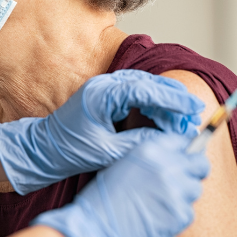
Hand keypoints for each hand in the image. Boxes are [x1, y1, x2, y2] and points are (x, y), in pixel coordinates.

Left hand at [0, 70, 203, 194]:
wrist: (42, 150)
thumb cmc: (69, 151)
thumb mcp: (108, 152)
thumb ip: (139, 143)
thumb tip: (169, 141)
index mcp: (102, 94)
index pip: (145, 90)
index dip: (172, 99)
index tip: (192, 108)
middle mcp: (104, 85)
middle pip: (148, 84)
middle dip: (173, 99)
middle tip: (194, 114)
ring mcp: (104, 88)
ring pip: (144, 88)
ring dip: (164, 102)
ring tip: (184, 119)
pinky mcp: (105, 96)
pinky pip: (135, 95)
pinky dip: (152, 105)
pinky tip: (164, 118)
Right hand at [32, 132, 209, 236]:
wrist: (95, 230)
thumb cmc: (103, 200)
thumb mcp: (124, 165)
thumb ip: (151, 159)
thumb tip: (176, 160)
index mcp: (151, 150)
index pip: (184, 142)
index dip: (185, 153)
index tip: (184, 160)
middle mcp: (167, 166)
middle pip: (200, 164)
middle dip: (194, 171)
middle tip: (182, 182)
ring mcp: (177, 191)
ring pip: (195, 190)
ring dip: (183, 196)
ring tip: (159, 205)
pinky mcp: (181, 215)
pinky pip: (188, 213)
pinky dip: (176, 217)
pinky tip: (157, 219)